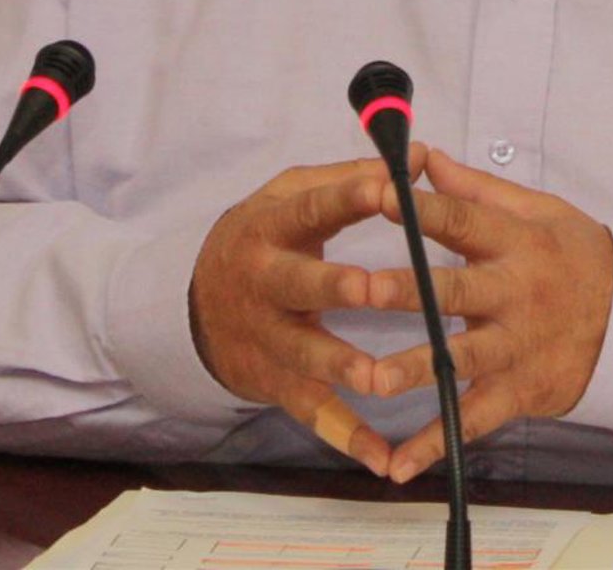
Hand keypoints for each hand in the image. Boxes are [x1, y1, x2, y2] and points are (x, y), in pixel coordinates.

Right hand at [189, 155, 421, 474]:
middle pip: (300, 285)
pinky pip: (313, 413)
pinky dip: (346, 438)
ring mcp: (269, 338)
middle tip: (370, 287)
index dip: (348, 197)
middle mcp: (265, 283)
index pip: (312, 208)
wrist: (195, 301)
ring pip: (305, 355)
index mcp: (271, 227)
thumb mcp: (291, 195)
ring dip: (340, 367)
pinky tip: (382, 458)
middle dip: (333, 287)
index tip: (387, 185)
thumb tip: (417, 154)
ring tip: (376, 379)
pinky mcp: (277, 383)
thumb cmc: (265, 237)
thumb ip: (352, 177)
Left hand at [364, 147, 612, 481]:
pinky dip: (435, 445)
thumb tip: (426, 158)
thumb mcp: (537, 210)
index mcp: (514, 242)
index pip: (462, 220)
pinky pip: (472, 422)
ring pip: (460, 361)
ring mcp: (515, 348)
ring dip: (415, 370)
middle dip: (408, 292)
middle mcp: (513, 295)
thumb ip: (476, 189)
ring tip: (372, 380)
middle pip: (455, 292)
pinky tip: (397, 465)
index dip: (422, 209)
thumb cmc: (574, 254)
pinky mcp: (517, 393)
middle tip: (364, 288)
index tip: (381, 195)